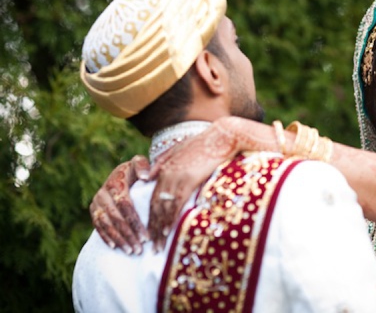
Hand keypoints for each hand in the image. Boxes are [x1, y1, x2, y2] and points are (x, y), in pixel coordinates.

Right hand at [90, 155, 150, 254]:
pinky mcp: (93, 210)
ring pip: (106, 224)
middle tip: (139, 248)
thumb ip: (143, 166)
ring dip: (119, 239)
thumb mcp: (139, 164)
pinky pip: (98, 226)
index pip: (124, 205)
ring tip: (131, 251)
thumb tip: (146, 177)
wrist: (122, 172)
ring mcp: (96, 202)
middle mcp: (102, 193)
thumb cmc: (136, 170)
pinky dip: (106, 237)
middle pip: (115, 217)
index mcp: (115, 181)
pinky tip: (115, 247)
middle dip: (128, 234)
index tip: (146, 236)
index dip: (135, 221)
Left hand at [148, 119, 238, 251]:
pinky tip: (169, 231)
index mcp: (163, 169)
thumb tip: (147, 177)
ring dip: (160, 228)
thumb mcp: (177, 150)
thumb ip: (160, 163)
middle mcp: (166, 174)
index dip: (150, 217)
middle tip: (151, 246)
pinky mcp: (189, 179)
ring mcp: (177, 177)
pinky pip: (177, 203)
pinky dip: (171, 218)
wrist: (220, 137)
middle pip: (155, 206)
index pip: (153, 198)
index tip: (149, 233)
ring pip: (164, 207)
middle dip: (152, 228)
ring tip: (158, 245)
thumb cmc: (204, 143)